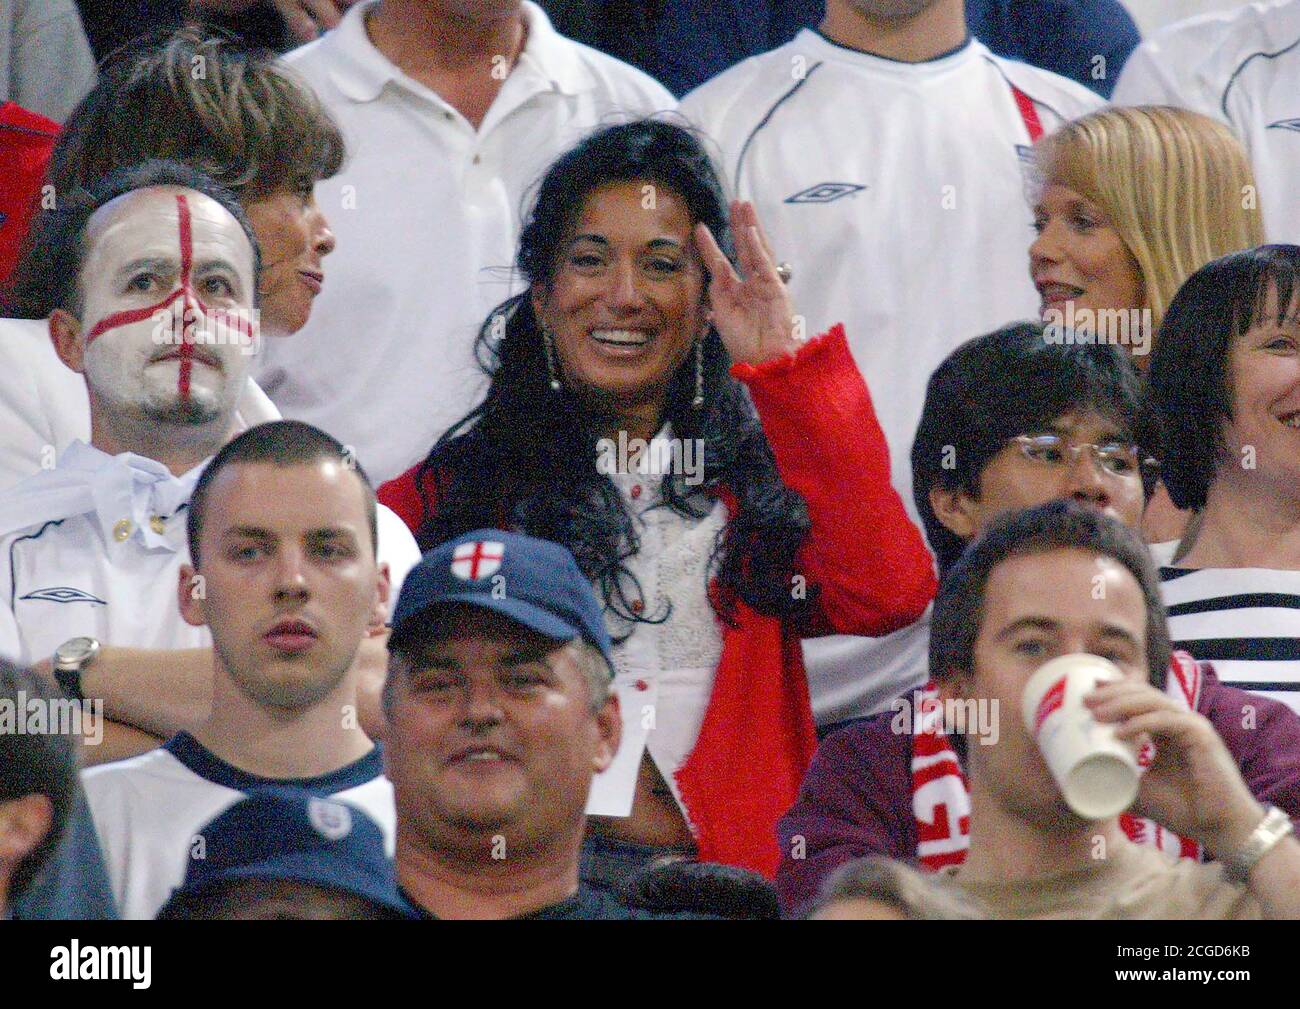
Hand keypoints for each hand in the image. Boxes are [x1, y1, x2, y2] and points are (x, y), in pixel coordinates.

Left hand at [693, 201, 800, 365]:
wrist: (765, 360)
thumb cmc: (743, 344)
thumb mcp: (721, 315)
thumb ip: (717, 291)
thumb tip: (715, 268)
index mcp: (735, 292)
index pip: (722, 263)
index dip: (711, 246)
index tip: (699, 229)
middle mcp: (751, 284)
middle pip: (744, 248)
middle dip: (738, 225)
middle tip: (734, 203)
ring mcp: (765, 284)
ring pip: (756, 249)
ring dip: (750, 227)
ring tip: (744, 206)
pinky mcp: (776, 288)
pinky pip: (765, 264)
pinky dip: (758, 247)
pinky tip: (751, 231)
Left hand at [1086, 679, 1264, 857]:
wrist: (1218, 829)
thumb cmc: (1183, 811)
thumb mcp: (1137, 790)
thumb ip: (1114, 778)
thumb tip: (1076, 779)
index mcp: (1166, 730)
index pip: (1138, 699)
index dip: (1113, 692)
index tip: (1085, 694)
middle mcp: (1179, 722)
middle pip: (1142, 693)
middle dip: (1111, 693)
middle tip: (1084, 700)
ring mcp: (1191, 726)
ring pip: (1152, 701)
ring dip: (1121, 704)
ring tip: (1095, 713)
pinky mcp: (1201, 736)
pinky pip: (1166, 721)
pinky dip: (1141, 723)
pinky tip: (1120, 732)